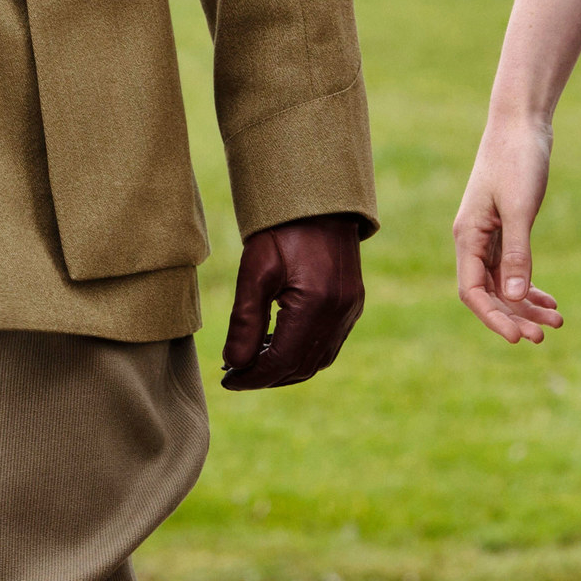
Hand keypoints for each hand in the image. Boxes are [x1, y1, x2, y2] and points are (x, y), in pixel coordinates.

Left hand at [220, 214, 364, 389]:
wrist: (318, 200)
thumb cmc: (282, 230)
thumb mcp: (255, 270)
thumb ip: (244, 321)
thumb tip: (234, 363)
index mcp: (316, 305)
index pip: (281, 361)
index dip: (253, 377)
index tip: (227, 380)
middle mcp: (339, 314)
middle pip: (301, 367)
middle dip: (266, 377)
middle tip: (235, 375)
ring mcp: (350, 311)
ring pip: (317, 361)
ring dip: (285, 369)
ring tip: (252, 362)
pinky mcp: (352, 306)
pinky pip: (328, 345)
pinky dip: (302, 354)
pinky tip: (277, 345)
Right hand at [453, 115, 564, 343]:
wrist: (521, 123)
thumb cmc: (517, 160)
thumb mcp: (520, 208)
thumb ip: (518, 253)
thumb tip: (516, 297)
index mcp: (468, 235)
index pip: (472, 291)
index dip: (494, 318)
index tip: (520, 337)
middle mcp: (473, 239)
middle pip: (488, 292)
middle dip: (514, 316)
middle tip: (544, 336)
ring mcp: (489, 234)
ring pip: (503, 283)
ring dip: (526, 305)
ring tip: (556, 322)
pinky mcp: (505, 227)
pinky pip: (512, 268)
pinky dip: (529, 286)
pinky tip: (549, 300)